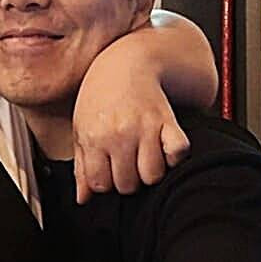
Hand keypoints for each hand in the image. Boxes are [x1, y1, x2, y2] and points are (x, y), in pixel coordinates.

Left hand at [73, 62, 189, 202]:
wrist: (127, 62)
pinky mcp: (168, 121)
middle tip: (125, 161)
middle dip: (127, 179)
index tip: (107, 169)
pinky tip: (163, 147)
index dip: (105, 182)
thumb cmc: (100, 97)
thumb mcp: (82, 128)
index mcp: (94, 137)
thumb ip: (82, 166)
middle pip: (128, 184)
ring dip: (150, 171)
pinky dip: (174, 156)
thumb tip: (82, 199)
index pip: (100, 185)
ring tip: (143, 155)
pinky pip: (178, 153)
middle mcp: (119, 134)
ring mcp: (145, 128)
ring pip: (153, 175)